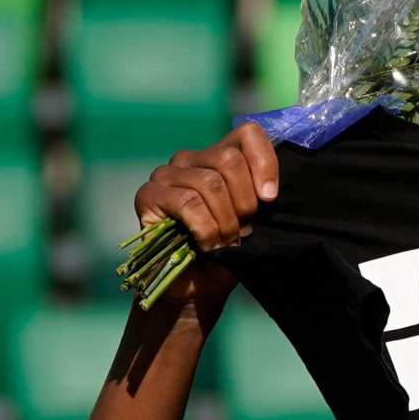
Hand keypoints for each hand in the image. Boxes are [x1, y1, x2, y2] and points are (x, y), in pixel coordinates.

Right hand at [132, 121, 279, 249]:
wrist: (196, 287)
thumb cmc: (226, 252)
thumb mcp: (252, 220)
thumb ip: (259, 195)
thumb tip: (269, 190)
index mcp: (219, 156)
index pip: (247, 133)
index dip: (264, 162)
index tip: (270, 198)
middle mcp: (192, 158)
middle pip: (229, 160)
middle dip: (244, 202)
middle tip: (243, 230)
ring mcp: (167, 174)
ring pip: (209, 182)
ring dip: (225, 221)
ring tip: (225, 241)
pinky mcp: (148, 194)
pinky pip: (188, 202)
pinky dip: (205, 229)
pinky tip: (206, 244)